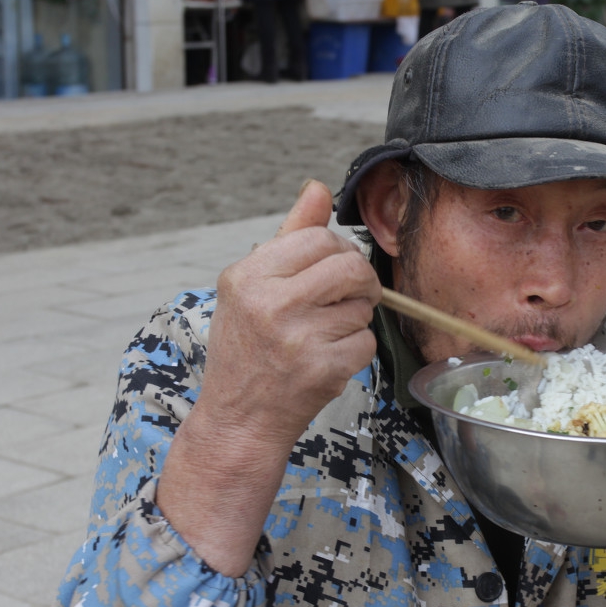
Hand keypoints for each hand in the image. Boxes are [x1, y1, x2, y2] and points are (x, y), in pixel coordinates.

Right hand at [156, 180, 379, 575]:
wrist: (239, 418)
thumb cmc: (246, 347)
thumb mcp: (251, 287)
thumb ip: (289, 237)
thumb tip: (318, 188)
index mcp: (248, 276)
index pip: (320, 239)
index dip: (338, 252)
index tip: (333, 270)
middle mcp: (270, 304)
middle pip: (350, 266)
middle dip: (360, 281)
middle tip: (349, 297)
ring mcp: (297, 338)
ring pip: (362, 306)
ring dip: (354, 319)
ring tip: (324, 334)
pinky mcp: (323, 369)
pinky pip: (366, 341)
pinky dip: (355, 350)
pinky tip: (327, 359)